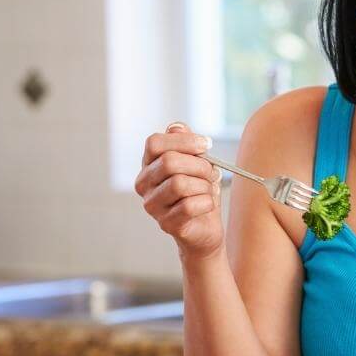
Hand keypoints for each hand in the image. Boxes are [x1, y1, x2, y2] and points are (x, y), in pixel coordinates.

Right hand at [135, 122, 222, 258]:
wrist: (206, 228)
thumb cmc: (199, 191)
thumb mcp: (196, 162)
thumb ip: (186, 143)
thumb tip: (176, 127)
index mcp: (148, 164)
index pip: (154, 143)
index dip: (184, 141)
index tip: (207, 145)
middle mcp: (144, 184)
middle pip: (170, 162)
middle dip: (199, 165)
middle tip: (212, 172)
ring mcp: (152, 205)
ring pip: (180, 184)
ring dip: (204, 185)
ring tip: (208, 190)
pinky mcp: (166, 224)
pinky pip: (189, 206)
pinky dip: (207, 202)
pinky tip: (207, 205)